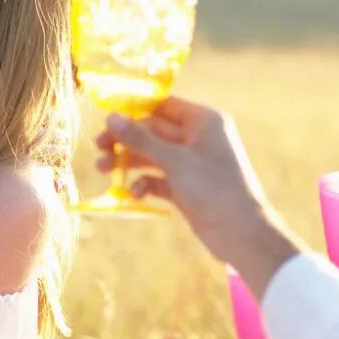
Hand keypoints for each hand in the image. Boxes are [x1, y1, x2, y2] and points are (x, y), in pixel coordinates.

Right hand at [96, 99, 302, 290]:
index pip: (163, 105)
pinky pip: (158, 178)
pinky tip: (134, 194)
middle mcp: (197, 138)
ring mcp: (191, 164)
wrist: (240, 232)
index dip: (135, 109)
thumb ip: (141, 139)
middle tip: (98, 146)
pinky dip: (144, 183)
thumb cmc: (213, 187)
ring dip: (128, 162)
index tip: (107, 116)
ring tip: (102, 169)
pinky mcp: (185, 187)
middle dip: (125, 140)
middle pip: (153, 131)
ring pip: (152, 155)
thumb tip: (111, 117)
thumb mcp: (174, 160)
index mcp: (203, 121)